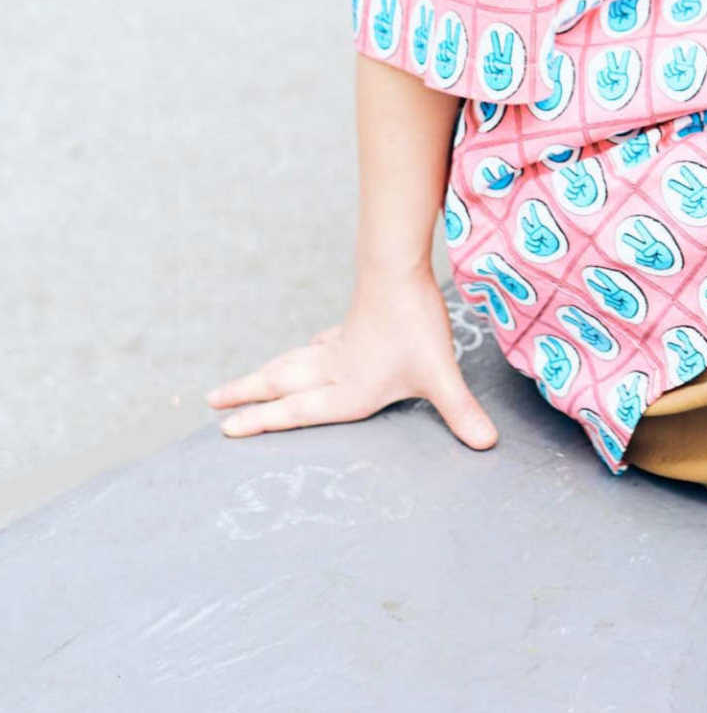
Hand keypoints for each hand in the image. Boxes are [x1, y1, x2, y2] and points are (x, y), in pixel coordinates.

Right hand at [204, 266, 497, 449]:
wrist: (400, 267)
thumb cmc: (415, 324)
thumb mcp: (439, 374)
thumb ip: (460, 412)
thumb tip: (488, 444)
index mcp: (346, 389)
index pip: (296, 410)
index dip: (263, 421)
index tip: (227, 428)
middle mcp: (335, 370)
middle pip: (281, 384)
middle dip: (247, 396)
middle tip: (211, 402)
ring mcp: (341, 345)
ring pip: (293, 362)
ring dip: (265, 374)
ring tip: (239, 382)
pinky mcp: (352, 324)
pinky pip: (318, 344)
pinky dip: (304, 352)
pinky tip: (308, 350)